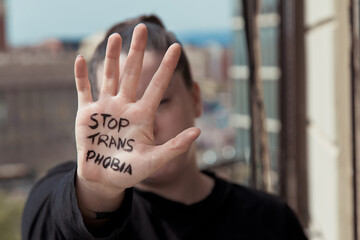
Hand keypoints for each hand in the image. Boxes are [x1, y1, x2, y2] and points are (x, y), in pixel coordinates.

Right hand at [74, 24, 199, 197]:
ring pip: (110, 76)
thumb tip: (198, 131)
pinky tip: (81, 58)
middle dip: (137, 51)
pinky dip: (81, 76)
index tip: (176, 46)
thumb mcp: (155, 160)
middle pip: (133, 73)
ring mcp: (106, 108)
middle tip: (142, 28)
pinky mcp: (87, 114)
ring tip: (116, 36)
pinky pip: (84, 90)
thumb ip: (175, 147)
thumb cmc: (131, 172)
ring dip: (111, 56)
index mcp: (143, 115)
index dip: (166, 67)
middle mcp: (125, 106)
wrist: (105, 179)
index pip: (158, 85)